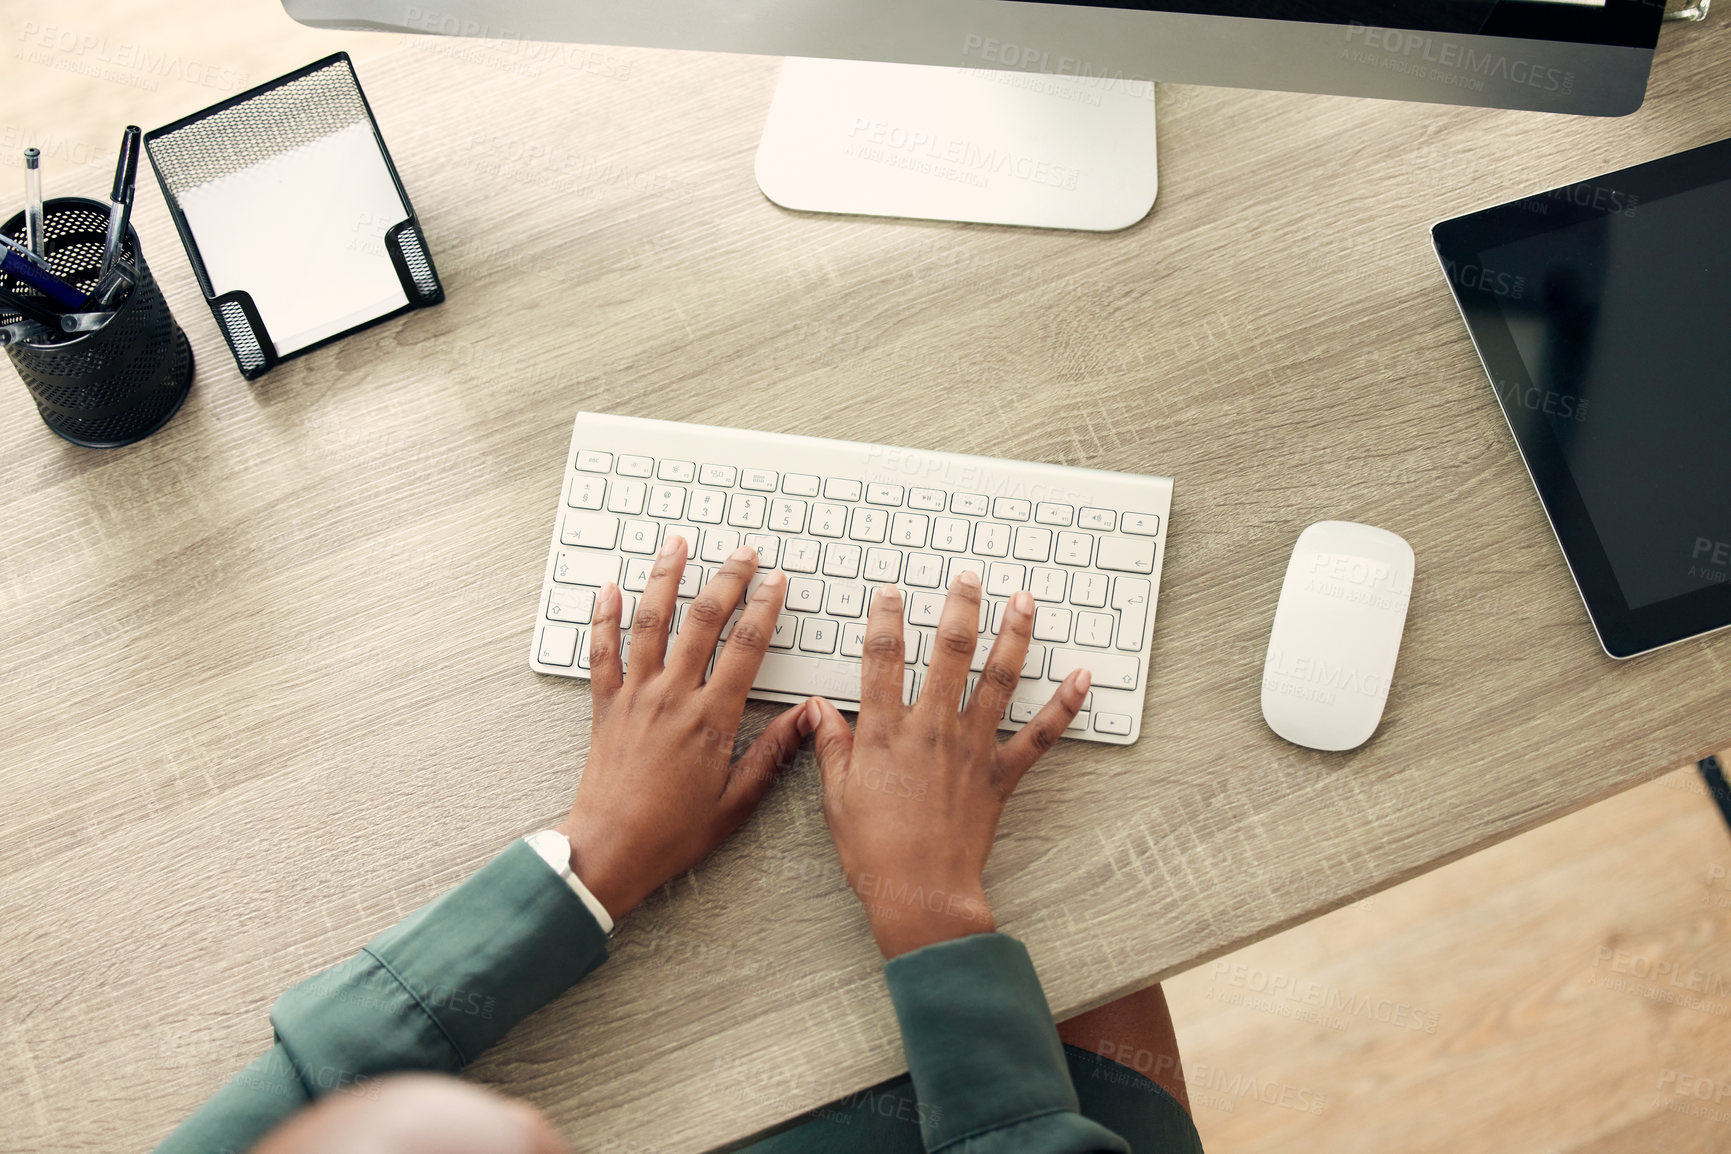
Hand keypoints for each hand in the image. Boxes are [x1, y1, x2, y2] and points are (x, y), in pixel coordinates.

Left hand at [554, 537, 810, 920]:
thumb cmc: (673, 833)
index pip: (745, 648)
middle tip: (742, 553)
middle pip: (702, 622)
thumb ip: (772, 753)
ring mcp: (635, 697)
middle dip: (726, 581)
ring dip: (665, 579)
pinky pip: (601, 652)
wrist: (610, 850)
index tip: (776, 582)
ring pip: (650, 623)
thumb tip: (808, 716)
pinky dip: (604, 618)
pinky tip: (609, 590)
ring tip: (677, 546)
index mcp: (710, 719)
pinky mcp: (605, 707)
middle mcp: (671, 697)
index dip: (764, 609)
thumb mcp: (737, 801)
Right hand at [808, 572, 1090, 957]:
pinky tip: (1082, 678)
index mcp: (884, 733)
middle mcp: (931, 729)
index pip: (882, 659)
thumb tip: (816, 708)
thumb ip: (830, 745)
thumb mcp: (837, 796)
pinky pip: (1040, 736)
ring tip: (1024, 601)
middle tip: (968, 579)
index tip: (889, 593)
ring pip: (997, 679)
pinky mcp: (1000, 774)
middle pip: (948, 652)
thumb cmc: (874, 852)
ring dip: (1014, 635)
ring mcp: (970, 748)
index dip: (884, 620)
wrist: (921, 894)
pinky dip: (1064, 706)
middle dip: (960, 608)